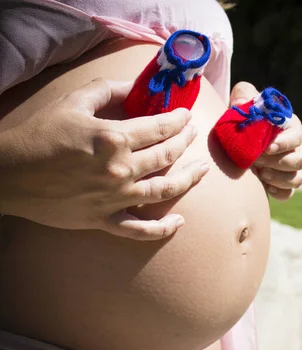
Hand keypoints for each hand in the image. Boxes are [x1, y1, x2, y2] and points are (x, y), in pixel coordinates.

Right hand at [0, 78, 208, 239]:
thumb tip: (137, 87)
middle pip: (168, 155)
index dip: (178, 119)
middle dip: (186, 141)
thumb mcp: (74, 101)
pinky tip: (179, 222)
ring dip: (189, 179)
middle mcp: (120, 169)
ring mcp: (115, 198)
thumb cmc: (40, 134)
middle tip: (193, 134)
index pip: (160, 127)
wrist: (8, 175)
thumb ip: (110, 90)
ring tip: (202, 170)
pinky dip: (163, 229)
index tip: (186, 115)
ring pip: (165, 191)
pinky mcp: (104, 220)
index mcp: (114, 138)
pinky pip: (140, 230)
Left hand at [229, 82, 301, 200]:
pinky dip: (278, 191)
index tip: (267, 147)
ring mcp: (291, 168)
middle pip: (299, 159)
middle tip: (256, 160)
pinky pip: (288, 193)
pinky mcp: (283, 185)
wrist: (233, 144)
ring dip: (279, 177)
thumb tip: (241, 103)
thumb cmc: (242, 119)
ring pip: (297, 178)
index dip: (285, 143)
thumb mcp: (241, 103)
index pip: (297, 135)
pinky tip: (264, 186)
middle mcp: (295, 148)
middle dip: (277, 162)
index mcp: (289, 127)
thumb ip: (243, 94)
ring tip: (260, 174)